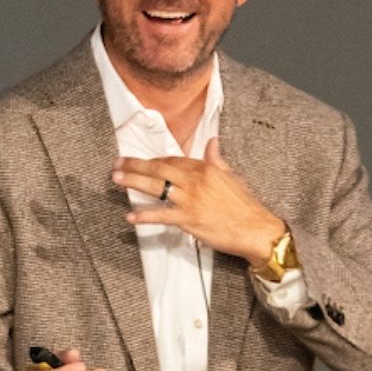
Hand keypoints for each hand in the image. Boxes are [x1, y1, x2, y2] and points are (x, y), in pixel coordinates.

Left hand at [114, 154, 284, 262]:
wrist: (255, 228)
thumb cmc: (245, 204)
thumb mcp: (232, 176)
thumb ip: (217, 159)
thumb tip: (212, 141)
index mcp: (206, 168)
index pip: (173, 160)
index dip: (154, 160)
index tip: (140, 160)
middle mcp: (195, 181)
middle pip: (159, 169)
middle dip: (136, 165)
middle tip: (118, 163)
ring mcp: (190, 200)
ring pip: (156, 187)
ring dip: (134, 182)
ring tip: (117, 178)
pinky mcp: (188, 220)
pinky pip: (161, 215)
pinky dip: (144, 216)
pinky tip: (130, 216)